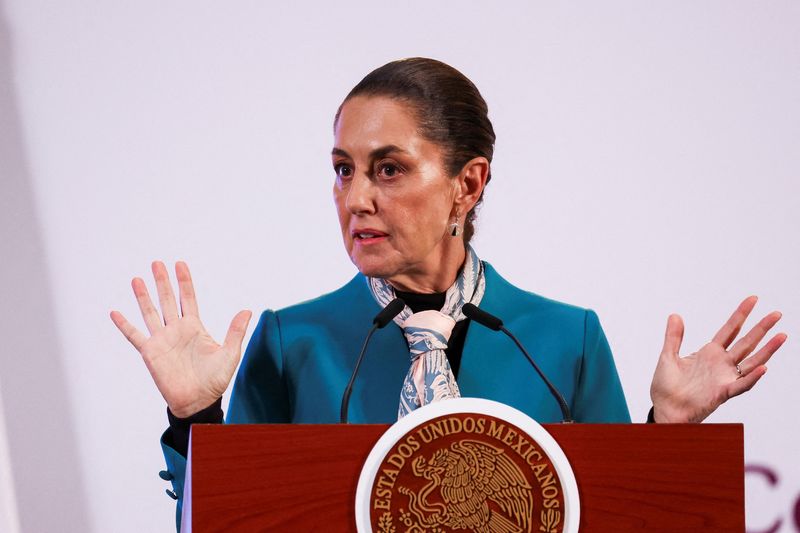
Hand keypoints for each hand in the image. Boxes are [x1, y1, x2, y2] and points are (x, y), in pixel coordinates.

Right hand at [110, 261, 251, 417]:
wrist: (198, 401)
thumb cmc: (215, 380)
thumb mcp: (229, 353)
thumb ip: (235, 331)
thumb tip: (247, 310)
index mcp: (194, 327)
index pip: (187, 299)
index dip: (184, 282)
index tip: (180, 264)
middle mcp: (176, 330)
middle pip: (167, 300)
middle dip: (162, 282)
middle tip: (157, 263)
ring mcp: (162, 340)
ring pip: (150, 313)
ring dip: (143, 296)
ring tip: (137, 279)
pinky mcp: (150, 353)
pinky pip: (134, 336)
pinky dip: (124, 325)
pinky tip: (115, 312)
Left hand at [650, 296, 786, 422]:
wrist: (664, 409)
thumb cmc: (666, 387)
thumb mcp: (668, 356)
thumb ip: (674, 337)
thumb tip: (675, 315)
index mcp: (709, 353)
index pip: (730, 330)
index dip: (741, 314)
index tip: (752, 299)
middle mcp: (721, 364)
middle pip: (746, 342)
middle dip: (761, 328)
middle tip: (777, 314)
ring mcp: (724, 378)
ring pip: (751, 361)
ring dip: (767, 350)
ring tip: (782, 336)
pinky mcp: (722, 392)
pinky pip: (741, 384)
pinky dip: (753, 377)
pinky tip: (764, 368)